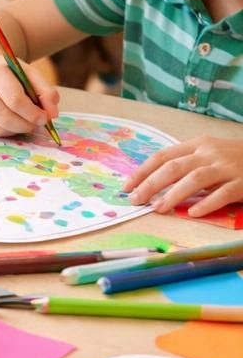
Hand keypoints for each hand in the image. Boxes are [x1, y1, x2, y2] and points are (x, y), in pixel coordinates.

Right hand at [0, 47, 59, 136]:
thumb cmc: (5, 69)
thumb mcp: (27, 72)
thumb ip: (45, 90)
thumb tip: (52, 114)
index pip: (15, 100)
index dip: (33, 114)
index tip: (44, 118)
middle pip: (5, 118)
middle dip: (26, 126)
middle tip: (35, 124)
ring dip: (15, 130)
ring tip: (23, 123)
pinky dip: (2, 130)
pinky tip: (8, 121)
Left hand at [123, 135, 242, 216]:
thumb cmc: (234, 157)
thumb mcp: (208, 153)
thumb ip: (186, 164)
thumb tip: (153, 184)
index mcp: (197, 144)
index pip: (162, 156)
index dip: (143, 171)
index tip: (126, 187)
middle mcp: (209, 153)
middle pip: (174, 167)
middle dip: (151, 183)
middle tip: (136, 200)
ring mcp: (227, 166)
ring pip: (195, 178)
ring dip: (174, 194)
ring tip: (159, 208)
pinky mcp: (242, 182)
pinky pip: (223, 193)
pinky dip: (206, 203)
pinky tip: (192, 212)